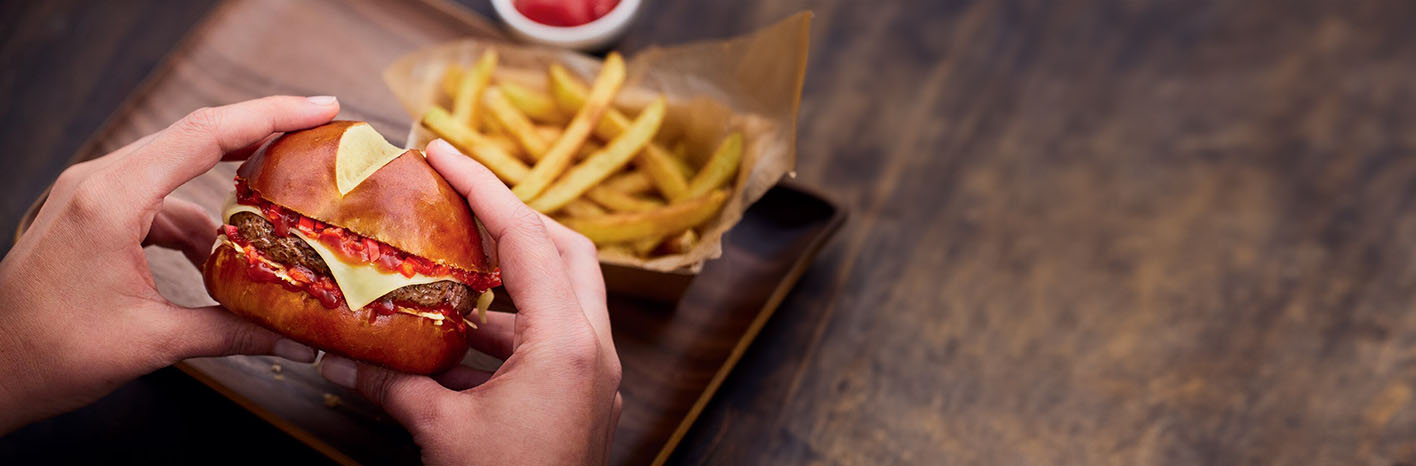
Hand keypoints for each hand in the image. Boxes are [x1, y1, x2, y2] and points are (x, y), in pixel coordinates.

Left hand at [0, 96, 340, 432]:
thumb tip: (295, 342)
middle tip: (317, 135)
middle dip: (260, 134)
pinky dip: (193, 222)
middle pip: (195, 135)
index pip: (205, 135)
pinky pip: (156, 200)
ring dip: (225, 194)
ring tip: (273, 221)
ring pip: (176, 170)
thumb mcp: (152, 342)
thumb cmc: (51, 352)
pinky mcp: (89, 214)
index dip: (270, 116)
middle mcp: (99, 182)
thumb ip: (231, 332)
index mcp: (112, 200)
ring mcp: (91, 194)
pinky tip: (218, 258)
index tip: (321, 108)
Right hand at [318, 139, 622, 464]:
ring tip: (449, 262)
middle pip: (564, 249)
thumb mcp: (440, 431)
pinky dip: (512, 320)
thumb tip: (334, 357)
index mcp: (565, 343)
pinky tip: (460, 332)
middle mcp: (594, 347)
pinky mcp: (587, 396)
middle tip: (455, 196)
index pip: (527, 237)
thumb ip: (390, 385)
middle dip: (511, 216)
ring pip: (564, 292)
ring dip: (510, 273)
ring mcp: (597, 372)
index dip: (483, 186)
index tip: (442, 150)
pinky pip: (555, 334)